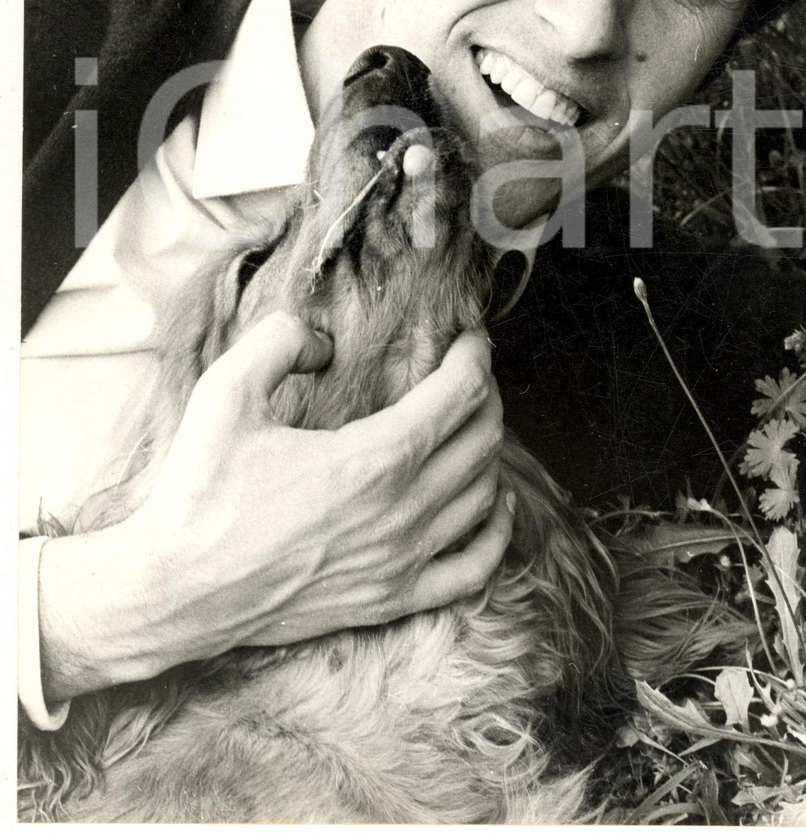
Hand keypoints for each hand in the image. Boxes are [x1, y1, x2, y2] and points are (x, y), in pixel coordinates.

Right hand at [36, 315, 511, 702]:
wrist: (176, 590)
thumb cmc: (200, 490)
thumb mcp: (227, 391)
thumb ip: (281, 340)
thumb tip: (325, 340)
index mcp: (372, 458)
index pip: (459, 395)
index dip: (475, 359)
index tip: (470, 340)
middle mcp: (401, 511)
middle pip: (480, 439)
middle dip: (486, 396)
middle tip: (470, 374)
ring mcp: (402, 561)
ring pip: (482, 495)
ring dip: (490, 451)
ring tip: (475, 424)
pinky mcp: (392, 601)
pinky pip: (473, 568)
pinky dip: (495, 531)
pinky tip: (492, 504)